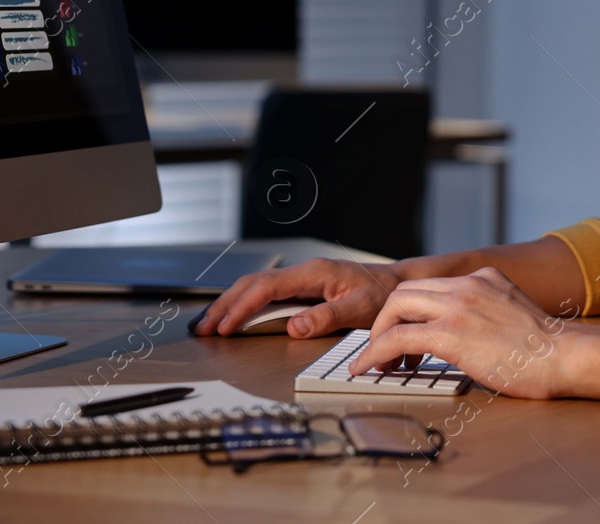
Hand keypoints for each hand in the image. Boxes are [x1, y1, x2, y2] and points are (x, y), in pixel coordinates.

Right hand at [190, 257, 403, 337]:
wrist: (396, 283)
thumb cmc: (382, 294)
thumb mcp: (361, 308)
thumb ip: (328, 316)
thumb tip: (294, 327)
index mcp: (313, 273)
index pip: (266, 287)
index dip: (242, 307)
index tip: (224, 327)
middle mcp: (303, 272)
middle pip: (252, 283)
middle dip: (225, 305)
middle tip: (203, 328)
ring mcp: (301, 278)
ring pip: (255, 286)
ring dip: (231, 304)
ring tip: (209, 324)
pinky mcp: (302, 287)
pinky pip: (266, 293)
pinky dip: (245, 304)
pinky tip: (235, 316)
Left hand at [349, 267, 578, 399]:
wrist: (567, 356)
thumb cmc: (547, 349)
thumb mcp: (513, 313)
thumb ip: (487, 312)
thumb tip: (469, 336)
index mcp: (483, 278)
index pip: (429, 286)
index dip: (408, 311)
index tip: (402, 335)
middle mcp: (468, 284)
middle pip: (405, 291)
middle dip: (387, 320)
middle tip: (384, 349)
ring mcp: (459, 305)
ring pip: (396, 307)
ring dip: (378, 335)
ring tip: (374, 362)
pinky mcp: (452, 332)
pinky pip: (399, 337)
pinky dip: (376, 352)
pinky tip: (369, 369)